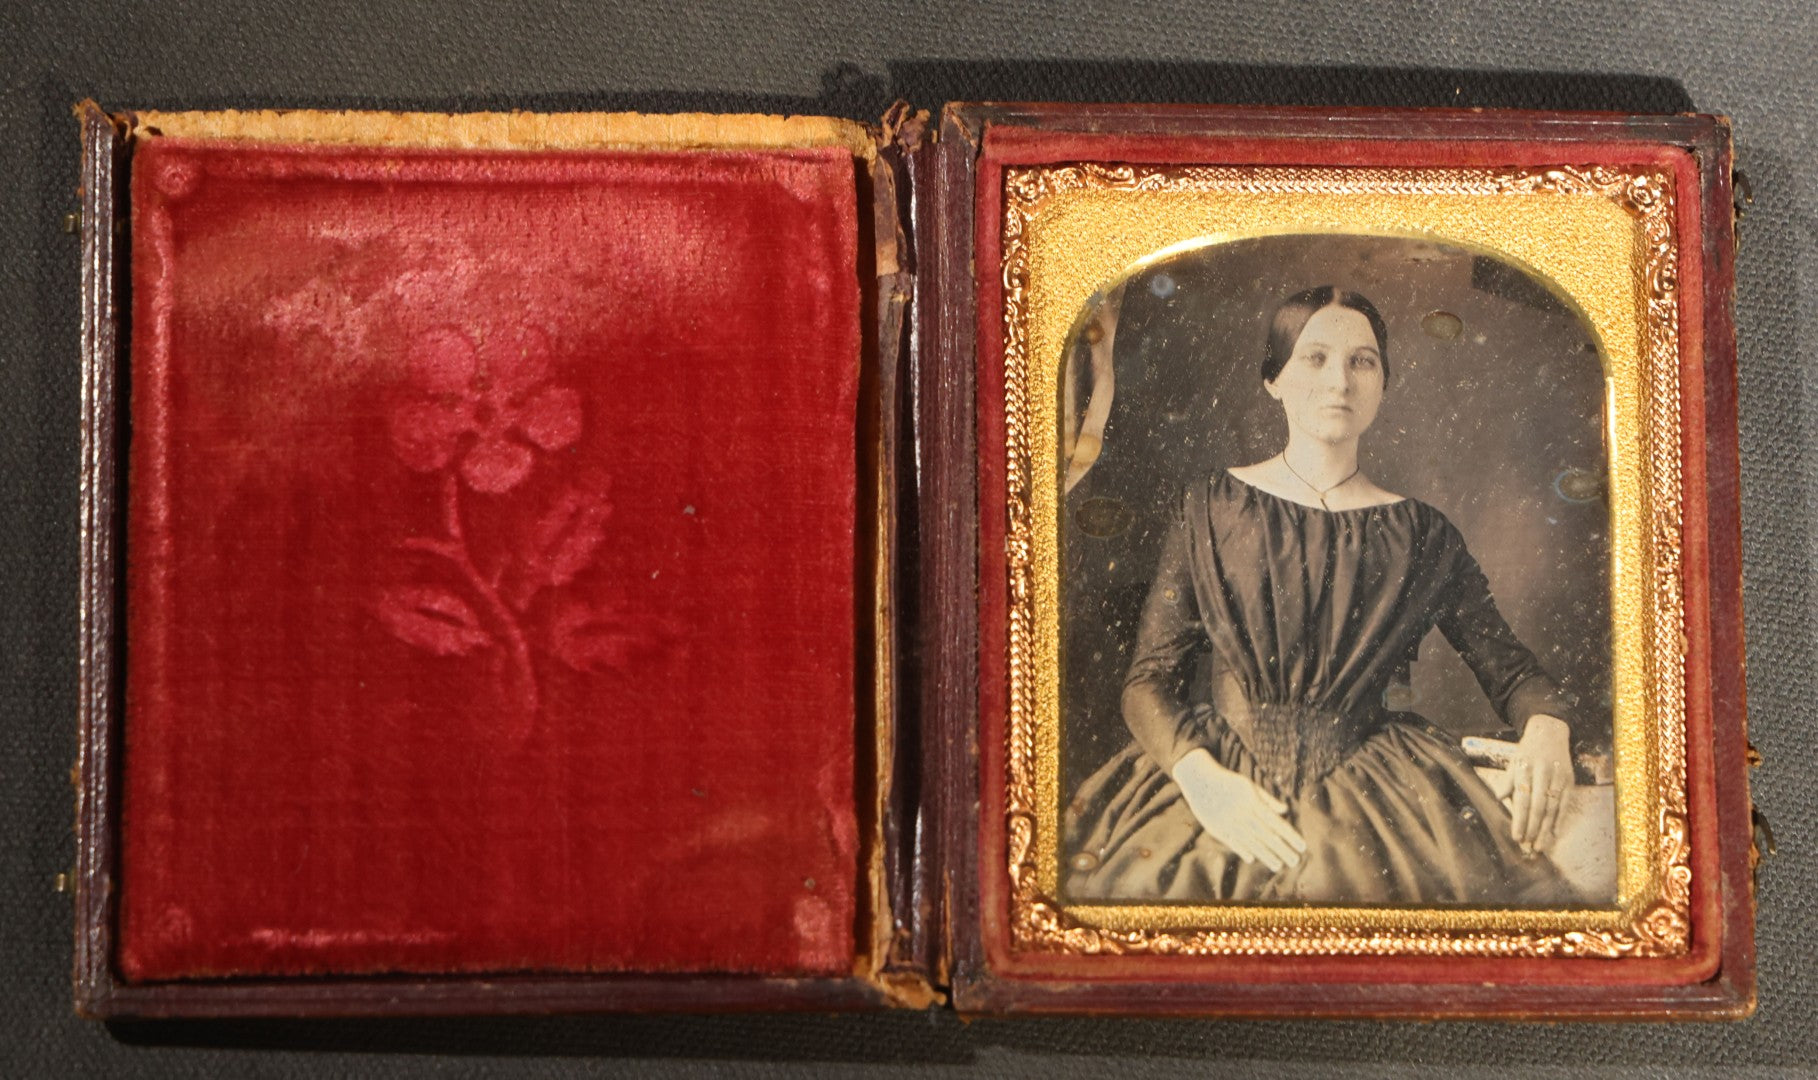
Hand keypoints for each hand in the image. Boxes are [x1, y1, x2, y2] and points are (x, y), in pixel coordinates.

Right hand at [1170, 748, 1306, 871]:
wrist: (1199, 779)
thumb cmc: (1229, 782)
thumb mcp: (1249, 786)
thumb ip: (1268, 799)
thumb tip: (1285, 810)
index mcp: (1252, 802)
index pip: (1276, 823)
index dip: (1290, 836)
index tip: (1302, 847)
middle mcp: (1242, 813)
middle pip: (1266, 835)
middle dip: (1282, 849)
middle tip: (1295, 861)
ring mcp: (1228, 821)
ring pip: (1250, 841)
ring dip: (1266, 855)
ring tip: (1279, 866)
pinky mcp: (1216, 827)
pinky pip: (1232, 842)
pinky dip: (1242, 850)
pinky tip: (1253, 859)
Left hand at [1487, 714, 1572, 854]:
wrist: (1549, 732)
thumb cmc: (1527, 752)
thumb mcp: (1513, 763)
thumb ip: (1508, 781)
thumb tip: (1499, 799)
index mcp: (1524, 769)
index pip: (1522, 800)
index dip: (1520, 820)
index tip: (1516, 837)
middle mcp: (1542, 773)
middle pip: (1538, 806)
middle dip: (1533, 828)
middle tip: (1528, 846)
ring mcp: (1558, 777)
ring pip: (1553, 808)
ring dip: (1547, 829)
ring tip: (1540, 846)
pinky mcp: (1569, 780)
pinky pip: (1565, 804)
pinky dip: (1560, 820)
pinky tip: (1555, 833)